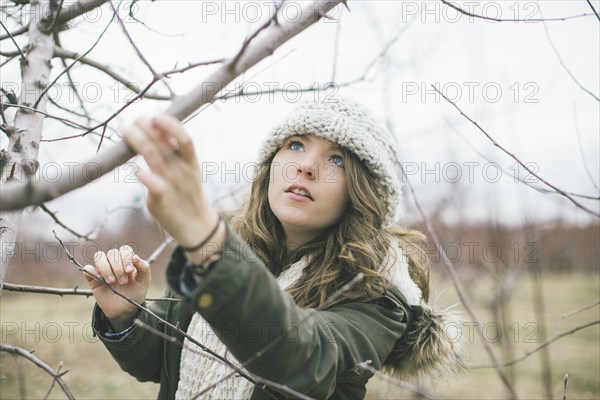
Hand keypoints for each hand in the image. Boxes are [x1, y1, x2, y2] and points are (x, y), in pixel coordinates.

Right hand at [83, 246, 149, 327]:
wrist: (125, 310)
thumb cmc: (135, 293)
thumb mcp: (144, 281)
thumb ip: (144, 267)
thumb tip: (135, 256)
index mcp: (127, 261)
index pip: (124, 250)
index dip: (126, 258)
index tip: (129, 271)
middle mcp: (114, 263)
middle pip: (112, 253)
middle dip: (118, 267)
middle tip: (123, 281)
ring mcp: (103, 270)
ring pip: (99, 256)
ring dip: (106, 268)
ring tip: (112, 282)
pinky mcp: (93, 279)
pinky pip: (87, 269)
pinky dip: (92, 272)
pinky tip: (100, 280)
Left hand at [121, 114, 217, 247]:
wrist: (195, 224)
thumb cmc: (186, 192)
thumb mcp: (187, 168)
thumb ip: (173, 151)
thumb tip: (154, 126)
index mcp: (190, 161)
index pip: (184, 138)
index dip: (171, 125)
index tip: (156, 116)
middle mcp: (181, 170)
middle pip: (163, 143)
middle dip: (146, 128)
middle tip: (133, 120)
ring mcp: (172, 184)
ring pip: (154, 158)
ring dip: (138, 141)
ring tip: (125, 131)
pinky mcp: (161, 200)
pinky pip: (153, 185)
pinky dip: (144, 176)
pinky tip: (137, 171)